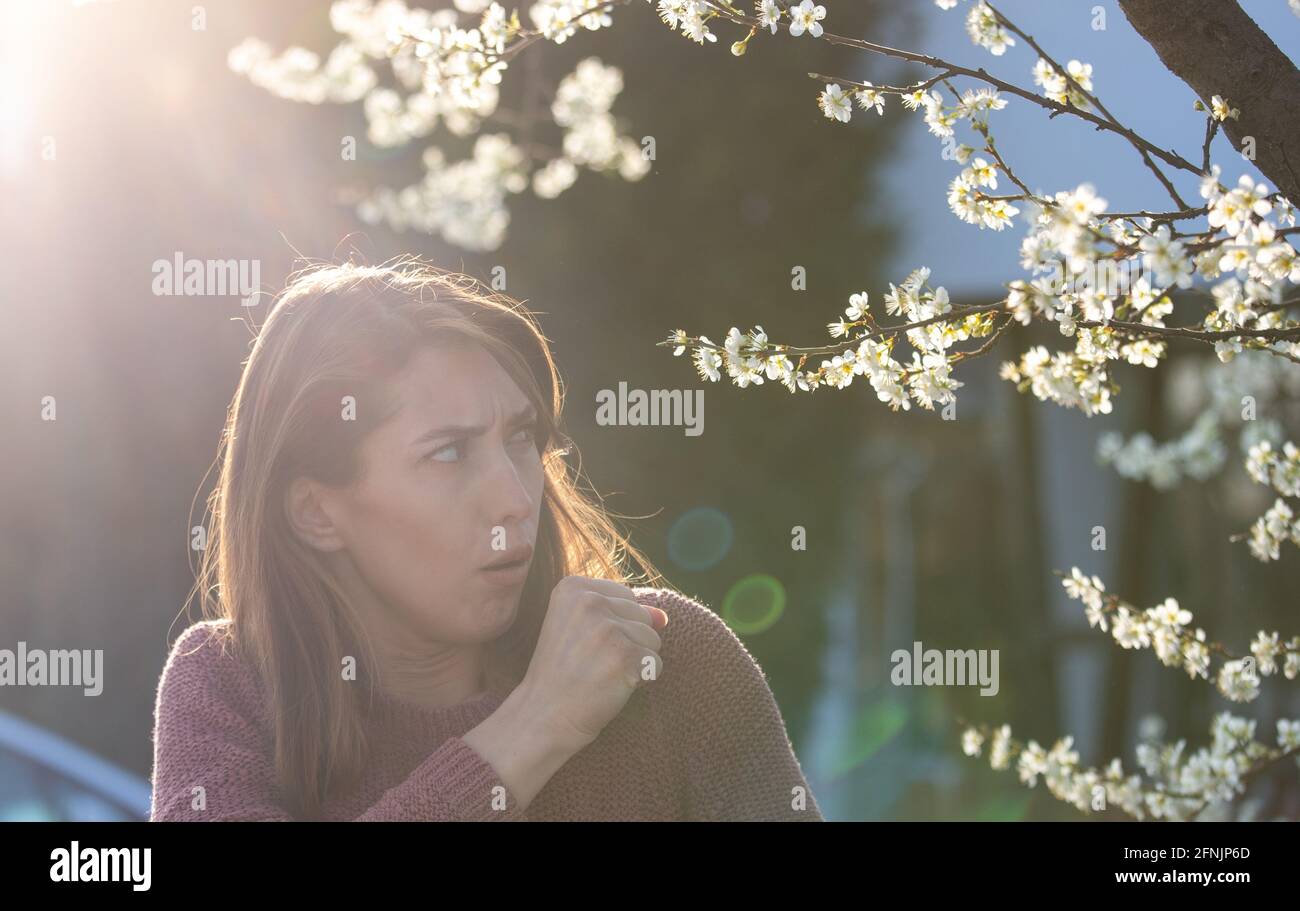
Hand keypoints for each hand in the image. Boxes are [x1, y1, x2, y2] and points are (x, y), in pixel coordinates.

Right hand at [517, 575, 667, 752]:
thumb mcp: (581, 631)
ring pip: (653, 638)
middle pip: (642, 615)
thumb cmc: (562, 674)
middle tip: (591, 663)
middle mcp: (589, 600)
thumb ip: (622, 614)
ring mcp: (607, 627)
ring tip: (600, 673)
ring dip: (635, 661)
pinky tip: (610, 686)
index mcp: (572, 587)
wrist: (544, 716)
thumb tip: (663, 616)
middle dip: (627, 642)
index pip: (626, 596)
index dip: (614, 626)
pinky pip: (656, 663)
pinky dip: (641, 680)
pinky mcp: (625, 655)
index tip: (584, 645)